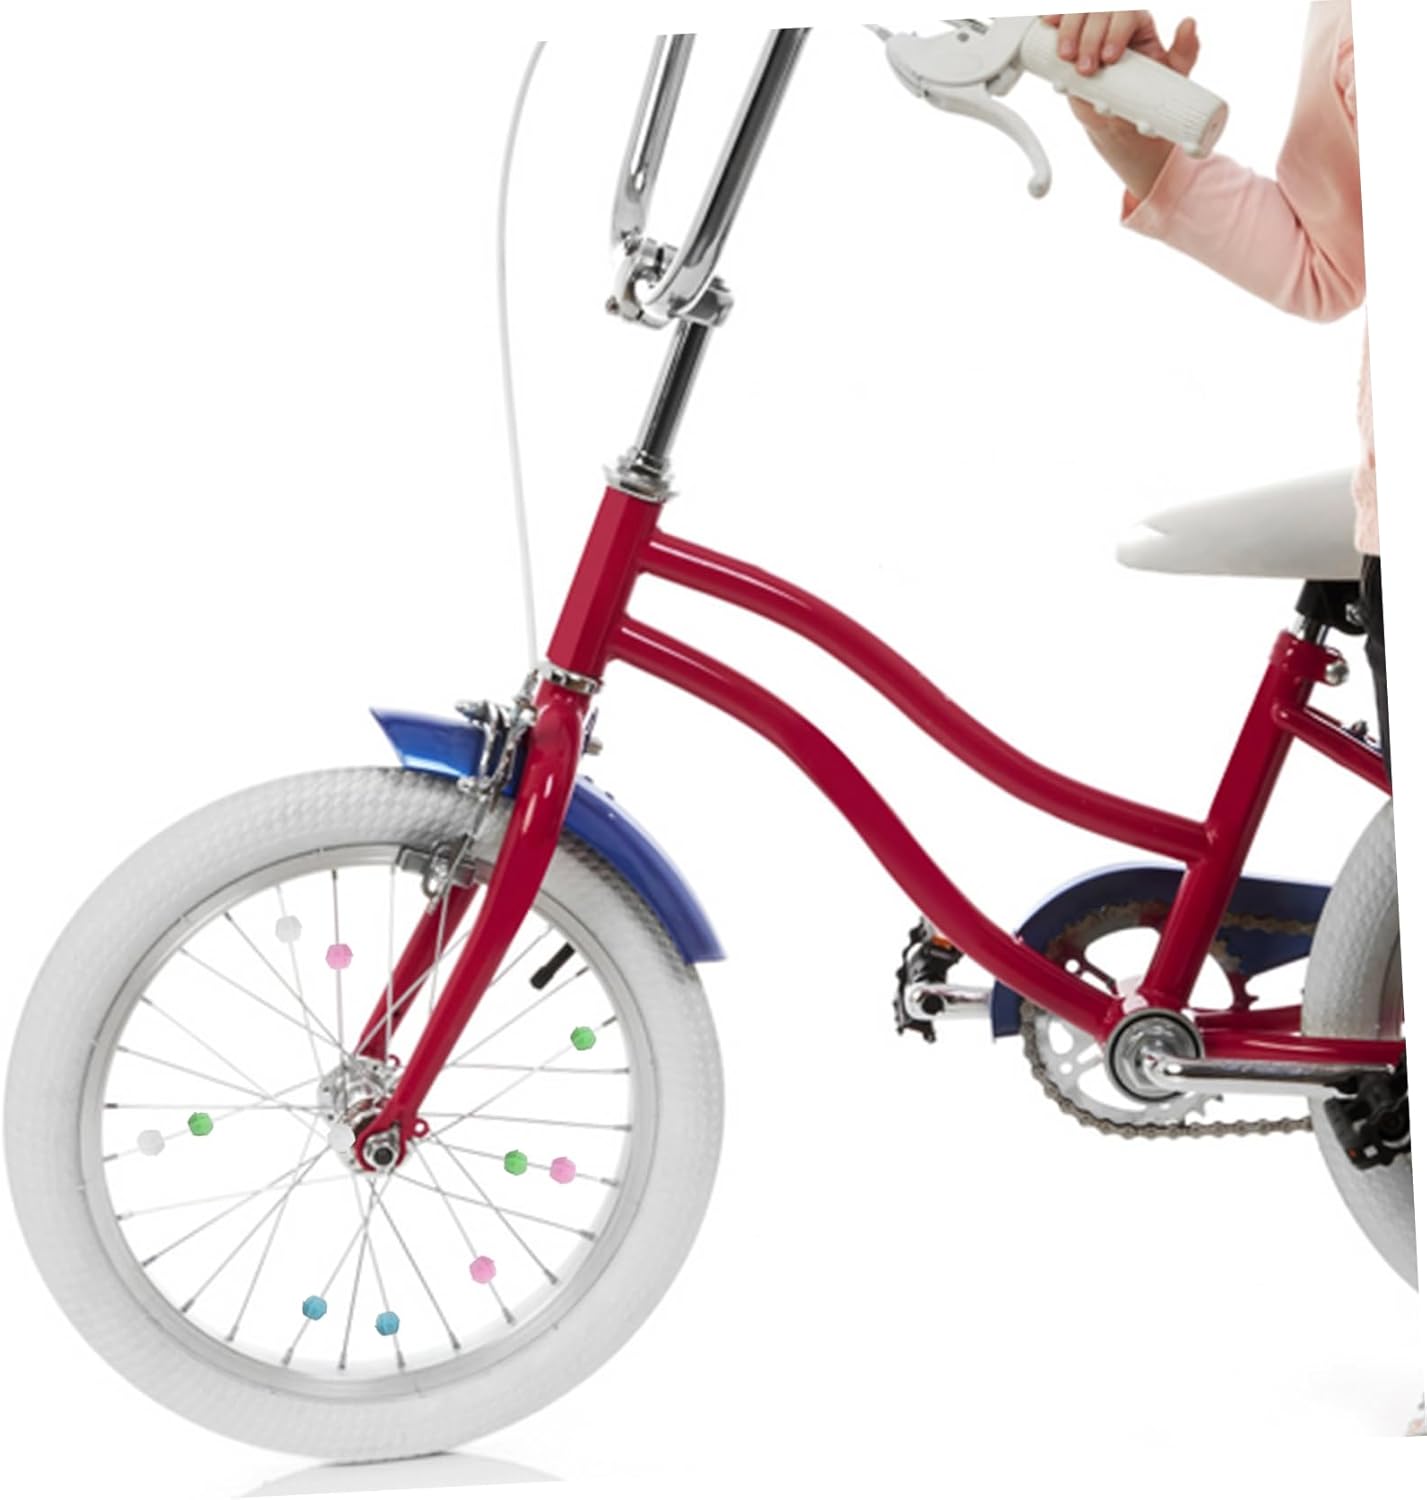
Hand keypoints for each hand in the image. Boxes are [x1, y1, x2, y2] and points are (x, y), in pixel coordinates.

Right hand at [1039, 13, 1201, 199]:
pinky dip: (1052, 18)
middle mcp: (1112, 18)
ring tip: (1067, 58)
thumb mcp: (1173, 74)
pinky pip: (1059, 17)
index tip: (1110, 58)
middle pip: (1099, 8)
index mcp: (1137, 21)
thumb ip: (1186, 50)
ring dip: (1069, 31)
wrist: (1119, 118)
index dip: (1116, 30)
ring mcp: (1088, 26)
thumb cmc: (1146, 95)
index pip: (1127, 12)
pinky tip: (1048, 25)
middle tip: (1087, 68)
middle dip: (1090, 36)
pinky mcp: (1069, 36)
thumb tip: (1189, 24)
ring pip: (1079, 10)